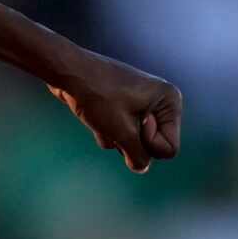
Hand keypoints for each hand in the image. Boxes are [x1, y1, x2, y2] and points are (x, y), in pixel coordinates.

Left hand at [48, 49, 182, 172]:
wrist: (68, 71)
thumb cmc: (98, 96)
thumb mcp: (121, 131)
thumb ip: (137, 155)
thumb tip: (141, 167)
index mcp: (170, 102)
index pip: (169, 148)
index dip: (148, 145)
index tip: (132, 124)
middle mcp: (159, 102)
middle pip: (150, 146)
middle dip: (129, 141)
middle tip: (114, 120)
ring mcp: (139, 104)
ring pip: (130, 141)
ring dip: (114, 136)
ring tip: (102, 114)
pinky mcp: (120, 108)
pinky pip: (117, 132)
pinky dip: (104, 130)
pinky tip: (92, 114)